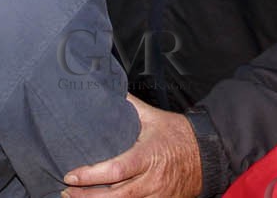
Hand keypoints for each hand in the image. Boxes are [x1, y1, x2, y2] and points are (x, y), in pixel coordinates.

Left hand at [63, 95, 200, 197]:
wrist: (210, 154)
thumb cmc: (180, 134)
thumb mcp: (154, 117)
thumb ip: (131, 106)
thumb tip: (111, 89)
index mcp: (147, 156)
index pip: (115, 170)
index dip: (91, 175)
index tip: (71, 176)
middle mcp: (151, 181)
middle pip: (115, 197)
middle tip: (66, 193)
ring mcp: (157, 197)